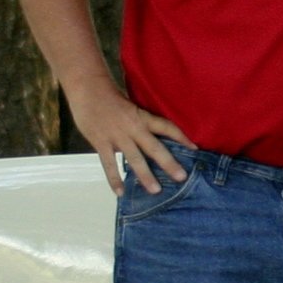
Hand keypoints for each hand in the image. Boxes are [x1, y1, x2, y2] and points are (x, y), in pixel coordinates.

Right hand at [70, 83, 190, 195]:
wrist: (87, 90)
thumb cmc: (110, 98)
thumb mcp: (131, 107)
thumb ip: (140, 123)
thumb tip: (151, 138)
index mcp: (143, 117)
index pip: (167, 127)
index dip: (181, 137)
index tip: (195, 149)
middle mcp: (134, 128)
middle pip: (155, 148)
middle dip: (169, 163)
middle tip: (182, 178)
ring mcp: (117, 136)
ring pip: (134, 159)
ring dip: (145, 175)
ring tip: (155, 190)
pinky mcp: (101, 142)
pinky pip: (108, 164)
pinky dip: (114, 178)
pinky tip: (120, 192)